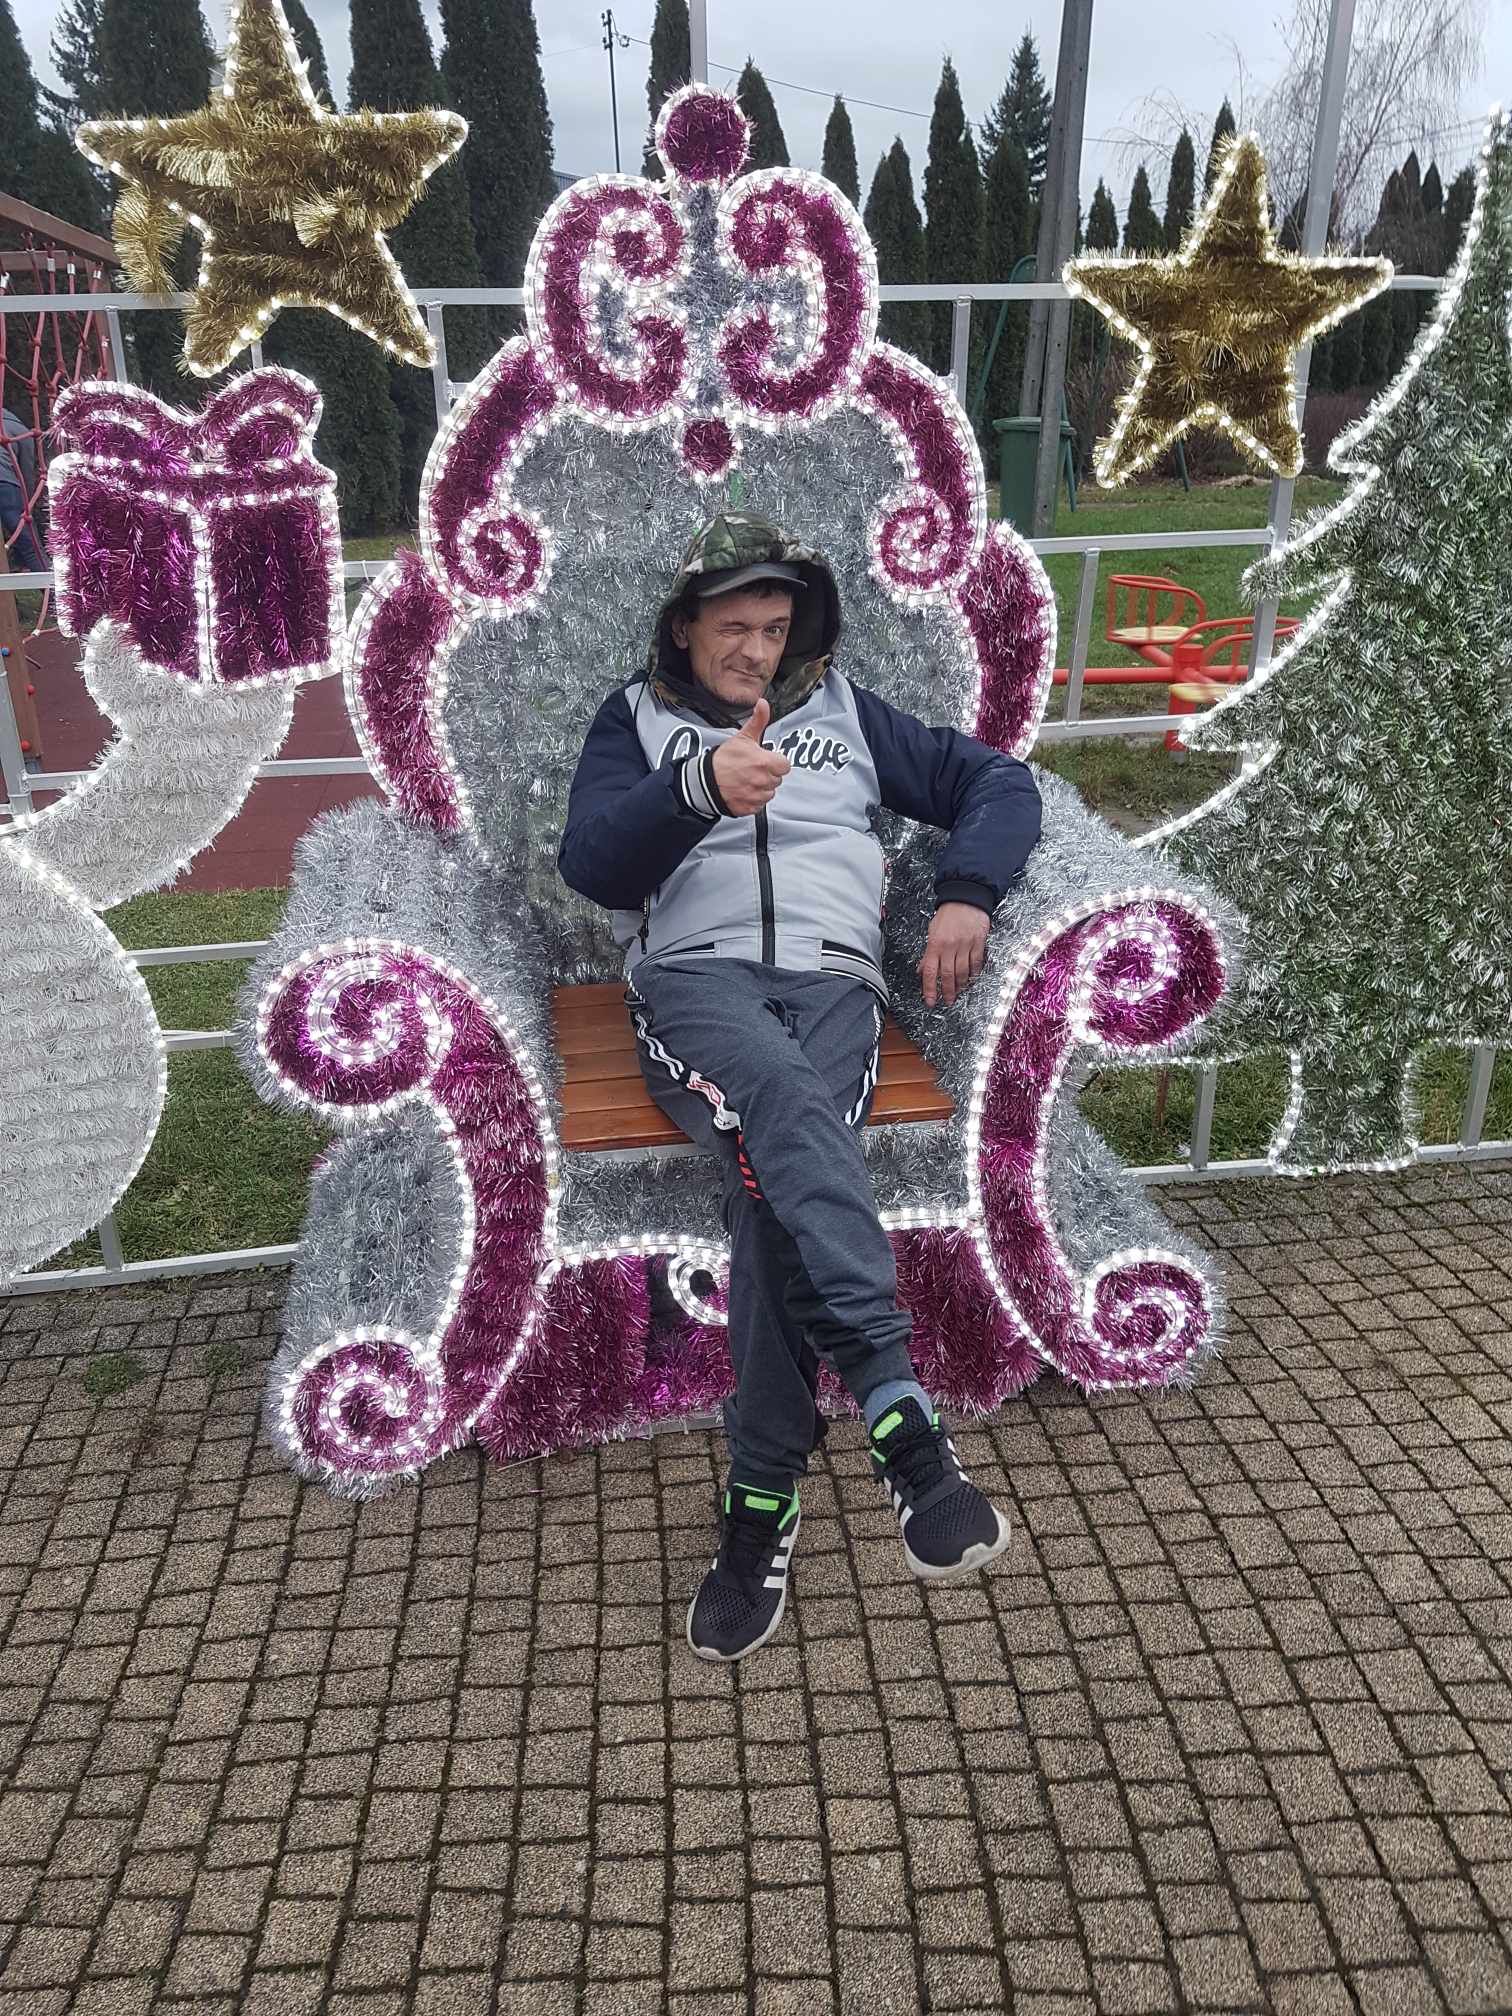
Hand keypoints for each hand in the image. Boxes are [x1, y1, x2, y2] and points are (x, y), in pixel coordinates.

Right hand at [710, 697, 790, 815]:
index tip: (765, 760)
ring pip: (769, 793)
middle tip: (752, 770)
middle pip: (777, 779)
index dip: (775, 761)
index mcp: (764, 762)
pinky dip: (753, 799)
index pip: (785, 765)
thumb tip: (763, 704)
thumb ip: (757, 721)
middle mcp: (762, 781)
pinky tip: (742, 790)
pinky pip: (759, 804)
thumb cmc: (723, 760)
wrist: (703, 782)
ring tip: (746, 780)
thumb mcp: (742, 737)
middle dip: (767, 774)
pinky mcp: (750, 808)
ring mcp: (756, 796)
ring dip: (761, 788)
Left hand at [919, 902, 988, 1006]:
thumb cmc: (948, 914)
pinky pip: (976, 963)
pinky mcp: (978, 943)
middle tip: (947, 1001)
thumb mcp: (932, 931)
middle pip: (947, 975)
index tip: (930, 1001)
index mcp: (935, 944)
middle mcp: (949, 947)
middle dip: (947, 992)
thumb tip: (922, 969)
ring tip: (958, 993)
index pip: (929, 972)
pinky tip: (971, 980)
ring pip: (962, 972)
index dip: (929, 989)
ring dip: (960, 985)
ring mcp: (965, 945)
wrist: (966, 898)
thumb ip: (928, 953)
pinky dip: (974, 974)